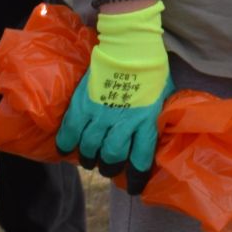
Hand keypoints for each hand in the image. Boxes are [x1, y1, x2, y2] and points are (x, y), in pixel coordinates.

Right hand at [57, 1, 171, 187]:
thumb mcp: (165, 94)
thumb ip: (158, 114)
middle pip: (111, 157)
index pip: (140, 159)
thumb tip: (159, 129)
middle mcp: (123, 123)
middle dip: (109, 167)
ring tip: (91, 158)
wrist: (130, 44)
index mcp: (146, 121)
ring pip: (90, 148)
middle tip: (108, 166)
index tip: (135, 187)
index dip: (136, 177)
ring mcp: (101, 114)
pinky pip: (69, 132)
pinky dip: (66, 144)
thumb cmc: (152, 67)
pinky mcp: (83, 104)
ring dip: (89, 158)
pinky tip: (66, 149)